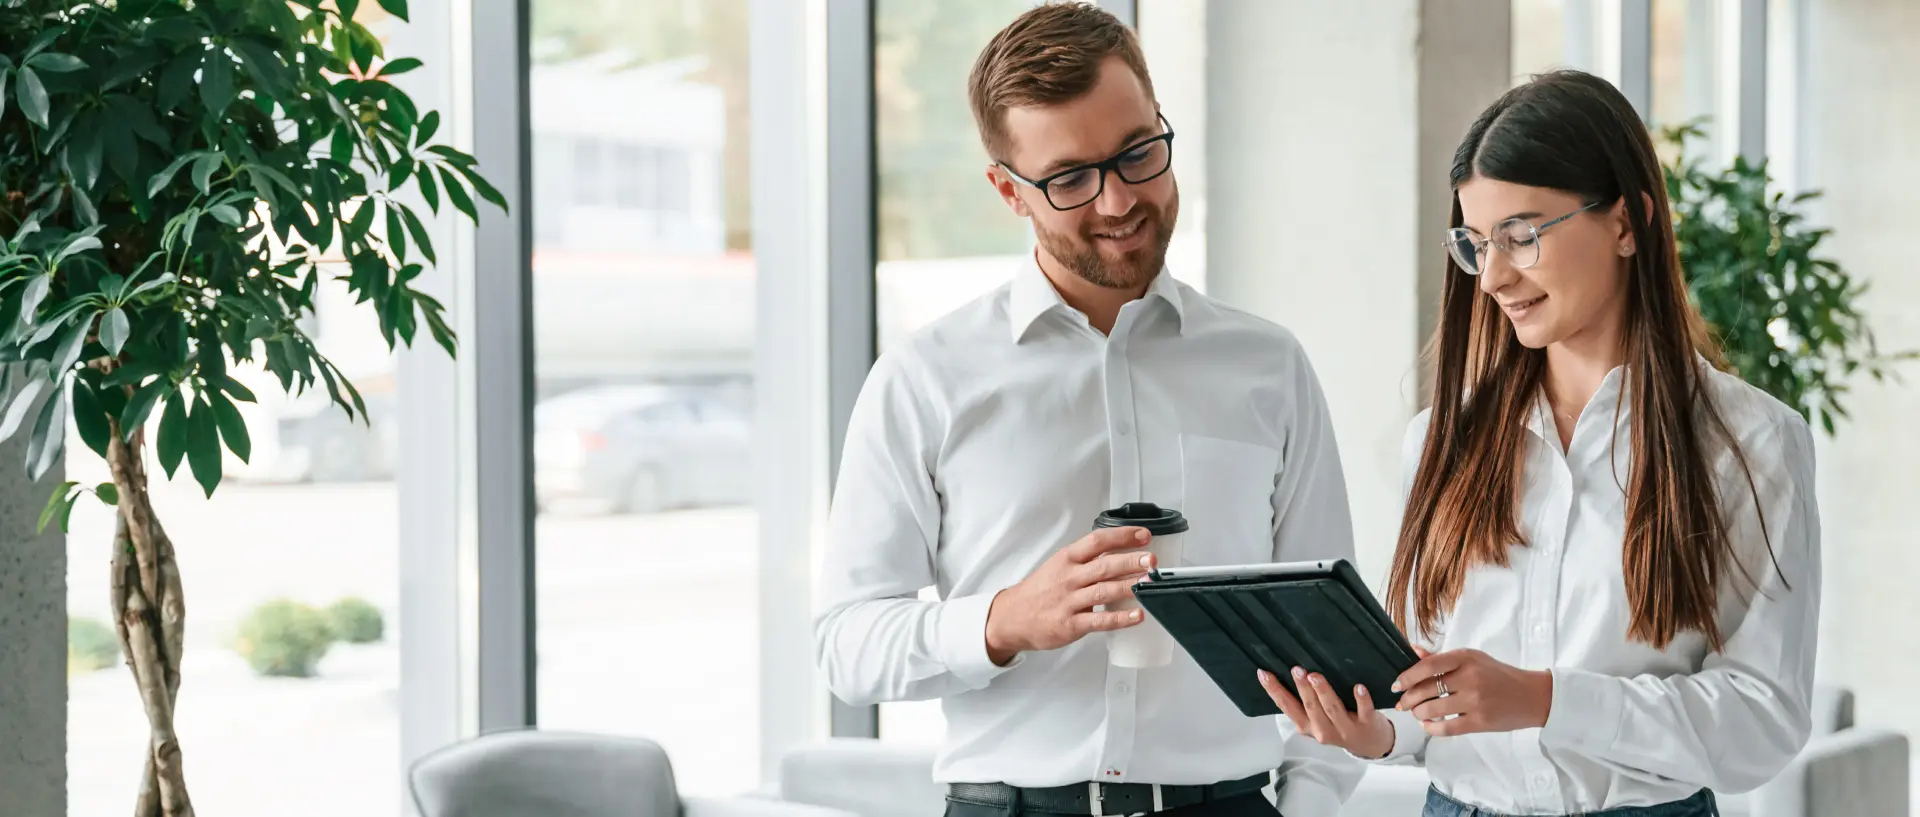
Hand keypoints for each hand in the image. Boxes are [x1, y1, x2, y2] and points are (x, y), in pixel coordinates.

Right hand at [984, 526, 1153, 664]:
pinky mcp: (1070, 624)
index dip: (1122, 536)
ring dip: (1130, 586)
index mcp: (1067, 559)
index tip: (1144, 535)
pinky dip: (1120, 618)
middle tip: (1152, 560)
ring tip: (1150, 583)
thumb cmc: (1039, 591)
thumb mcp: (1058, 566)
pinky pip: (1099, 621)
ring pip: (1104, 591)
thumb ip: (1086, 560)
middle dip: (1131, 561)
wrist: (1011, 618)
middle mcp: (1069, 578)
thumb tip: (1120, 552)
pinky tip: (1137, 615)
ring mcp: (1069, 601)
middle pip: (1104, 565)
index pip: (1097, 541)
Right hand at [1258, 666, 1393, 758]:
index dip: (1274, 691)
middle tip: (1296, 669)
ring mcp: (1346, 728)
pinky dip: (1361, 700)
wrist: (1370, 745)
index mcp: (1307, 726)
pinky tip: (1359, 687)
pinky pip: (1364, 711)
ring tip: (1316, 676)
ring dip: (1324, 692)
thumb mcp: (1315, 721)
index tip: (1263, 673)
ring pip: (1332, 709)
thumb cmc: (1338, 726)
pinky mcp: (1367, 724)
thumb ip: (1303, 705)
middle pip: (1310, 707)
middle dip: (1302, 688)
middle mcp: (1323, 730)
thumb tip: (1286, 674)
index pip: (1287, 707)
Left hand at [1391, 648, 1553, 736]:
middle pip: (1426, 689)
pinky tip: (1427, 725)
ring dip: (1418, 713)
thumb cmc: (1499, 675)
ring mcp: (1475, 701)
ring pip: (1432, 710)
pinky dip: (1431, 728)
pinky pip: (1446, 728)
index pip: (1428, 666)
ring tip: (1416, 713)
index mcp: (1466, 658)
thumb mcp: (1473, 659)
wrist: (1531, 696)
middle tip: (1402, 704)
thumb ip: (1442, 658)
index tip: (1396, 685)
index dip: (1407, 676)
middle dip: (1408, 699)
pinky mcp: (1480, 722)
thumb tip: (1413, 651)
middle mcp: (1469, 678)